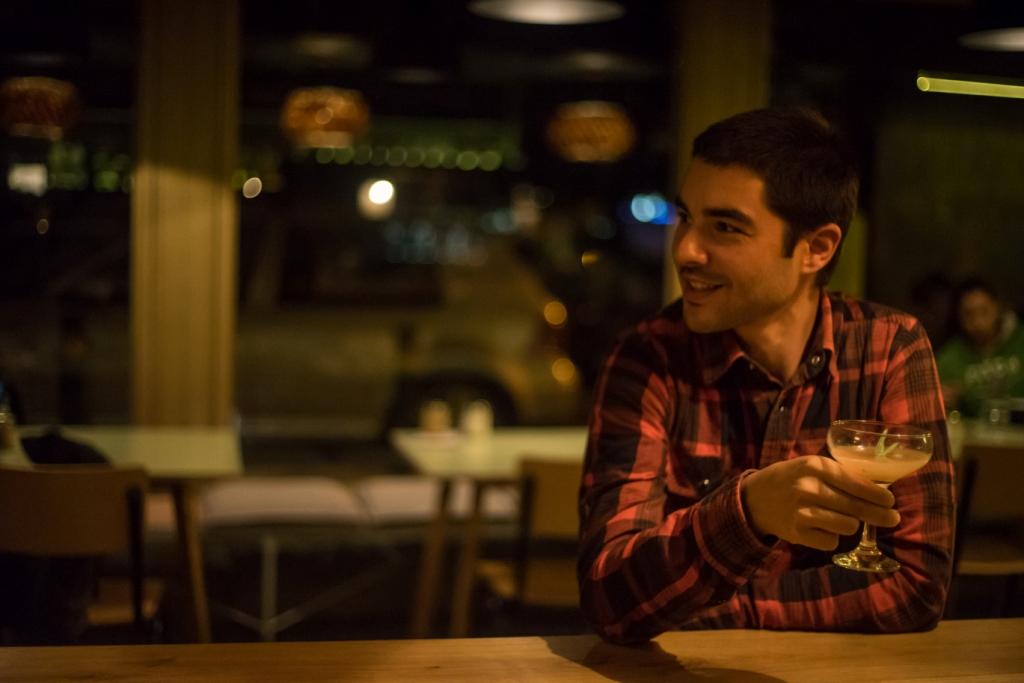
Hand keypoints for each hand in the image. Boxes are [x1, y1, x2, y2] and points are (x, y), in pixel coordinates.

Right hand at [740, 456, 899, 550]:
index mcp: (814, 466)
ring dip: (850, 524)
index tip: (890, 500)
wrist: (753, 499)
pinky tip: (822, 528)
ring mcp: (802, 512)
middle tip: (893, 518)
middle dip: (878, 514)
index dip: (877, 495)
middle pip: (855, 507)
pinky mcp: (797, 533)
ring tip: (843, 518)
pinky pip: (831, 541)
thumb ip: (838, 474)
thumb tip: (877, 490)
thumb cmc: (789, 478)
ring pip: (847, 526)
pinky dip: (832, 537)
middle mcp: (808, 488)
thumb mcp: (810, 466)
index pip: (854, 483)